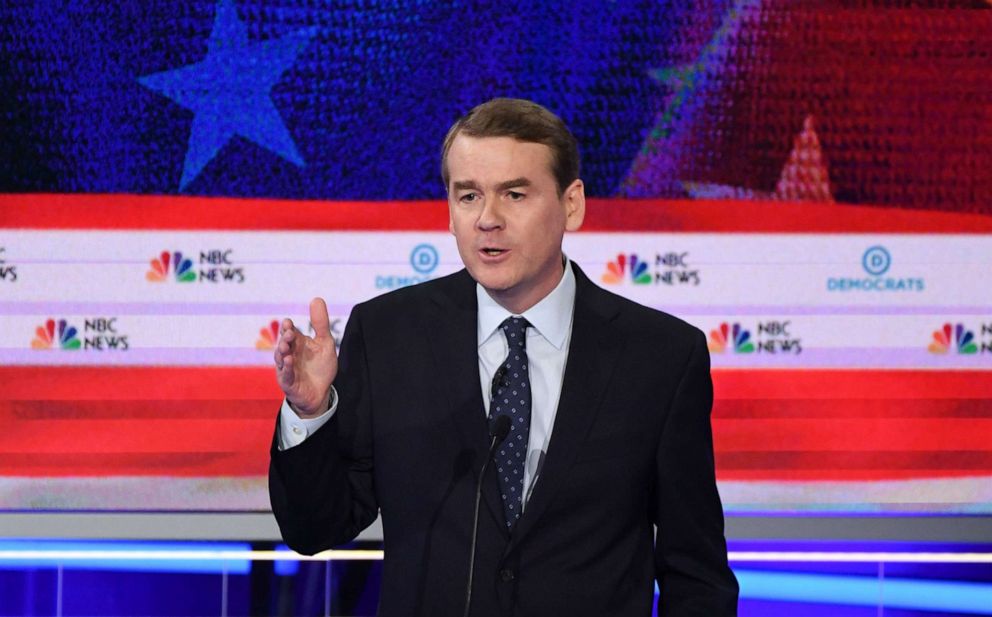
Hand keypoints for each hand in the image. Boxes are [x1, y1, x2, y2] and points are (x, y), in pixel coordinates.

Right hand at [274, 297, 337, 416]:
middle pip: (283, 344)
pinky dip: (287, 368)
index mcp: (297, 344)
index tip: (289, 322)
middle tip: (289, 332)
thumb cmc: (320, 367)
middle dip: (285, 338)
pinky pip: (285, 374)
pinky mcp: (288, 382)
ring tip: (286, 345)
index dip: (288, 327)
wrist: (321, 392)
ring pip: (281, 359)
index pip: (289, 332)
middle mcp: (289, 354)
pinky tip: (289, 360)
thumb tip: (316, 298)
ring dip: (282, 351)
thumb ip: (320, 323)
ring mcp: (287, 369)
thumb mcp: (324, 343)